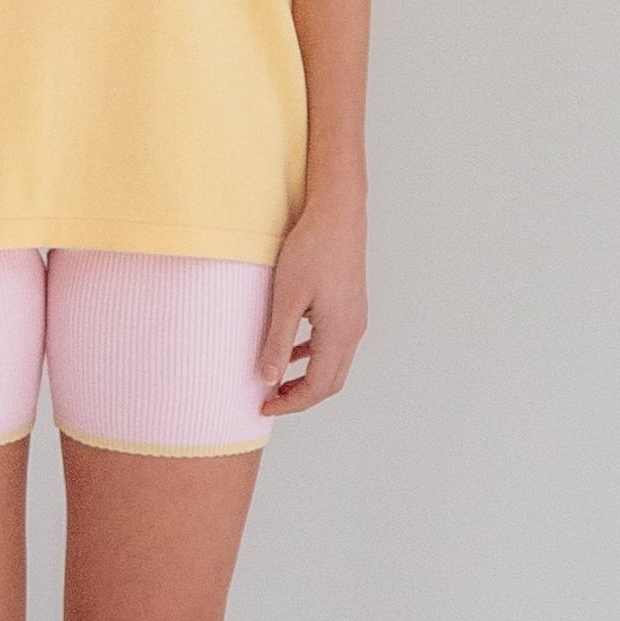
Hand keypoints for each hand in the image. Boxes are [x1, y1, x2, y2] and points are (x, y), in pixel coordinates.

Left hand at [260, 194, 366, 410]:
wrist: (338, 214)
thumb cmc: (312, 250)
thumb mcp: (286, 299)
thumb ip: (277, 342)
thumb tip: (268, 379)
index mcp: (339, 333)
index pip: (318, 387)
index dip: (291, 403)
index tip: (264, 406)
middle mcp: (354, 331)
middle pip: (331, 382)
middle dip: (301, 397)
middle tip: (269, 399)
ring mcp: (355, 319)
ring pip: (334, 365)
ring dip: (307, 378)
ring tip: (277, 382)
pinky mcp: (351, 306)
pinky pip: (335, 344)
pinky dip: (314, 357)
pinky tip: (292, 351)